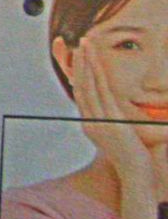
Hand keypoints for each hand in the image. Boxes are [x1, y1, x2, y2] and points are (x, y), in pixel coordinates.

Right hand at [75, 37, 167, 218]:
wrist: (138, 175)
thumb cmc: (136, 158)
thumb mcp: (124, 135)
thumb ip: (120, 121)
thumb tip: (126, 110)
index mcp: (91, 123)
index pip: (83, 92)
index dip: (81, 73)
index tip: (82, 57)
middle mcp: (90, 120)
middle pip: (81, 85)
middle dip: (81, 62)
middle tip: (81, 43)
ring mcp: (96, 120)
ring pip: (87, 85)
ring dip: (85, 63)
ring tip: (84, 46)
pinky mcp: (105, 122)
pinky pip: (98, 94)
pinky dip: (94, 77)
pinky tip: (95, 65)